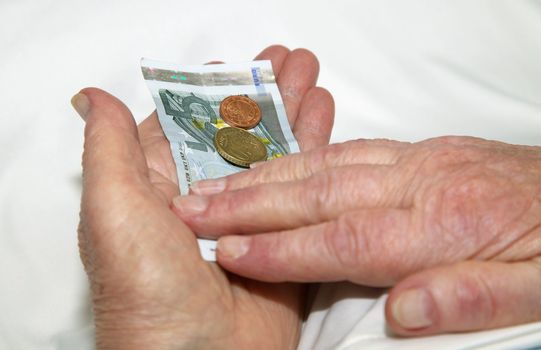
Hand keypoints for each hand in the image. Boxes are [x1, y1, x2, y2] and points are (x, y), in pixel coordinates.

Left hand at [73, 45, 333, 348]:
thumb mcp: (115, 212)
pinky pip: (303, 186)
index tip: (238, 64)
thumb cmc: (147, 293)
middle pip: (239, 134)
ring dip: (293, 113)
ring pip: (273, 153)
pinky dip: (316, 151)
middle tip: (289, 61)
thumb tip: (92, 98)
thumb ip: (109, 150)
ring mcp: (247, 218)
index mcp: (160, 187)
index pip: (190, 124)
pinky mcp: (282, 237)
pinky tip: (326, 120)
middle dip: (265, 95)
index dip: (214, 92)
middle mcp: (205, 200)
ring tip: (312, 78)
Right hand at [172, 136, 540, 335]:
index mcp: (444, 225)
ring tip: (217, 183)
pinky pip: (349, 148)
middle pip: (318, 194)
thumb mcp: (537, 291)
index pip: (344, 240)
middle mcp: (420, 184)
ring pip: (324, 165)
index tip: (228, 250)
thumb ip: (468, 298)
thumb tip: (404, 313)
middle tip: (195, 206)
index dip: (280, 248)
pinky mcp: (419, 150)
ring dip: (265, 175)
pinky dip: (303, 155)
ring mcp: (417, 160)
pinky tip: (277, 163)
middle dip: (249, 202)